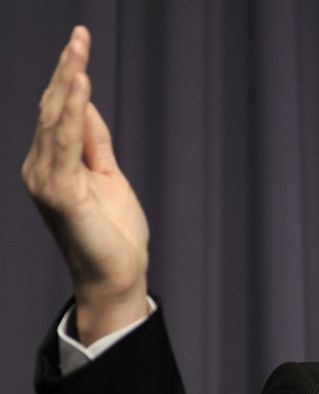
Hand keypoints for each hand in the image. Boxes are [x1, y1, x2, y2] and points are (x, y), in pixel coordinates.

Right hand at [22, 26, 149, 345]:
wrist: (118, 275)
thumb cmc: (113, 230)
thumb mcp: (108, 175)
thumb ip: (94, 142)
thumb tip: (83, 102)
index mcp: (52, 164)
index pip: (57, 111)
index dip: (68, 76)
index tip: (80, 42)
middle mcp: (40, 169)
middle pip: (52, 109)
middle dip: (67, 69)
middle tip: (80, 34)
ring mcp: (46, 181)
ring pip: (55, 121)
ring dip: (68, 83)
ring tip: (78, 50)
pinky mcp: (60, 194)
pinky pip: (65, 145)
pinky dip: (71, 113)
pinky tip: (79, 87)